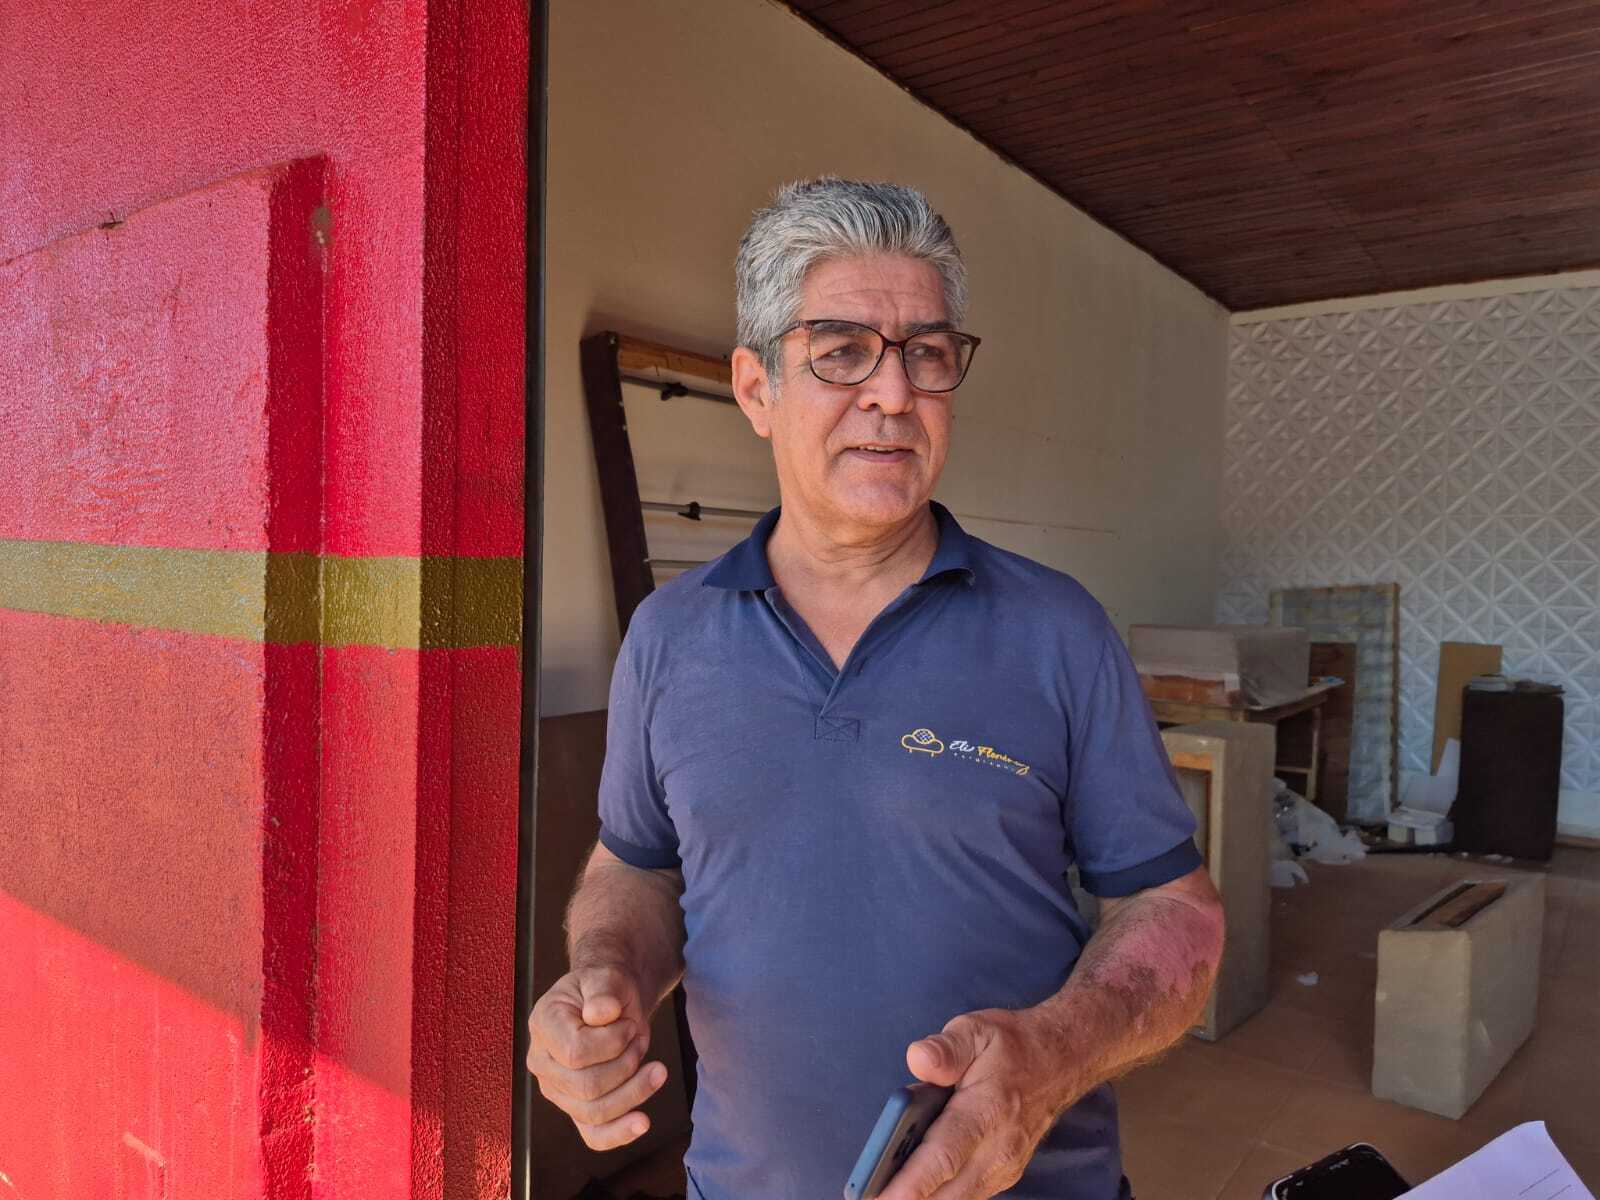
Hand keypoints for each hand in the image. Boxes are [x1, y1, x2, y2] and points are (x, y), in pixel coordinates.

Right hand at [526, 965, 668, 1149]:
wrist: (612, 1002)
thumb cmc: (607, 988)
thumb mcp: (608, 977)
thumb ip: (604, 990)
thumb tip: (601, 1012)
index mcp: (543, 1024)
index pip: (576, 1052)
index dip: (613, 1041)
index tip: (626, 1023)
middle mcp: (542, 1061)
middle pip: (588, 1087)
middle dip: (627, 1064)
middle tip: (637, 1038)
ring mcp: (557, 1089)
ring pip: (595, 1112)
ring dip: (634, 1090)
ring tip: (653, 1066)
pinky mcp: (576, 1108)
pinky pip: (594, 1135)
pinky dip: (619, 1133)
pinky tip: (642, 1122)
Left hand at [878, 1008, 1078, 1199]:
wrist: (1061, 1060)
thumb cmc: (1012, 1045)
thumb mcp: (975, 1030)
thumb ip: (945, 1048)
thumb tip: (919, 1061)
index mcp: (987, 1111)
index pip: (943, 1157)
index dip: (909, 1183)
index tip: (878, 1197)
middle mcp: (999, 1149)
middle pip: (947, 1193)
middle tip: (867, 1197)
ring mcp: (1004, 1168)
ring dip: (922, 1198)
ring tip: (882, 1188)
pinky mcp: (1003, 1175)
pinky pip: (966, 1196)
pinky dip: (939, 1194)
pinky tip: (912, 1183)